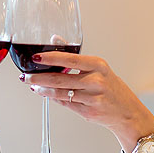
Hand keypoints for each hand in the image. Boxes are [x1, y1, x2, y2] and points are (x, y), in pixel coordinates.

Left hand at [20, 52, 153, 148]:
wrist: (127, 112)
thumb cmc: (111, 88)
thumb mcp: (98, 68)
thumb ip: (75, 57)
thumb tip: (55, 40)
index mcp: (98, 66)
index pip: (70, 60)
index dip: (50, 59)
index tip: (35, 58)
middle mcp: (96, 81)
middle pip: (60, 79)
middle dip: (38, 78)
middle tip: (26, 76)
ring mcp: (92, 98)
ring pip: (60, 93)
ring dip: (42, 90)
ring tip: (33, 85)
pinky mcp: (87, 112)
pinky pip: (65, 103)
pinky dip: (53, 98)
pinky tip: (46, 94)